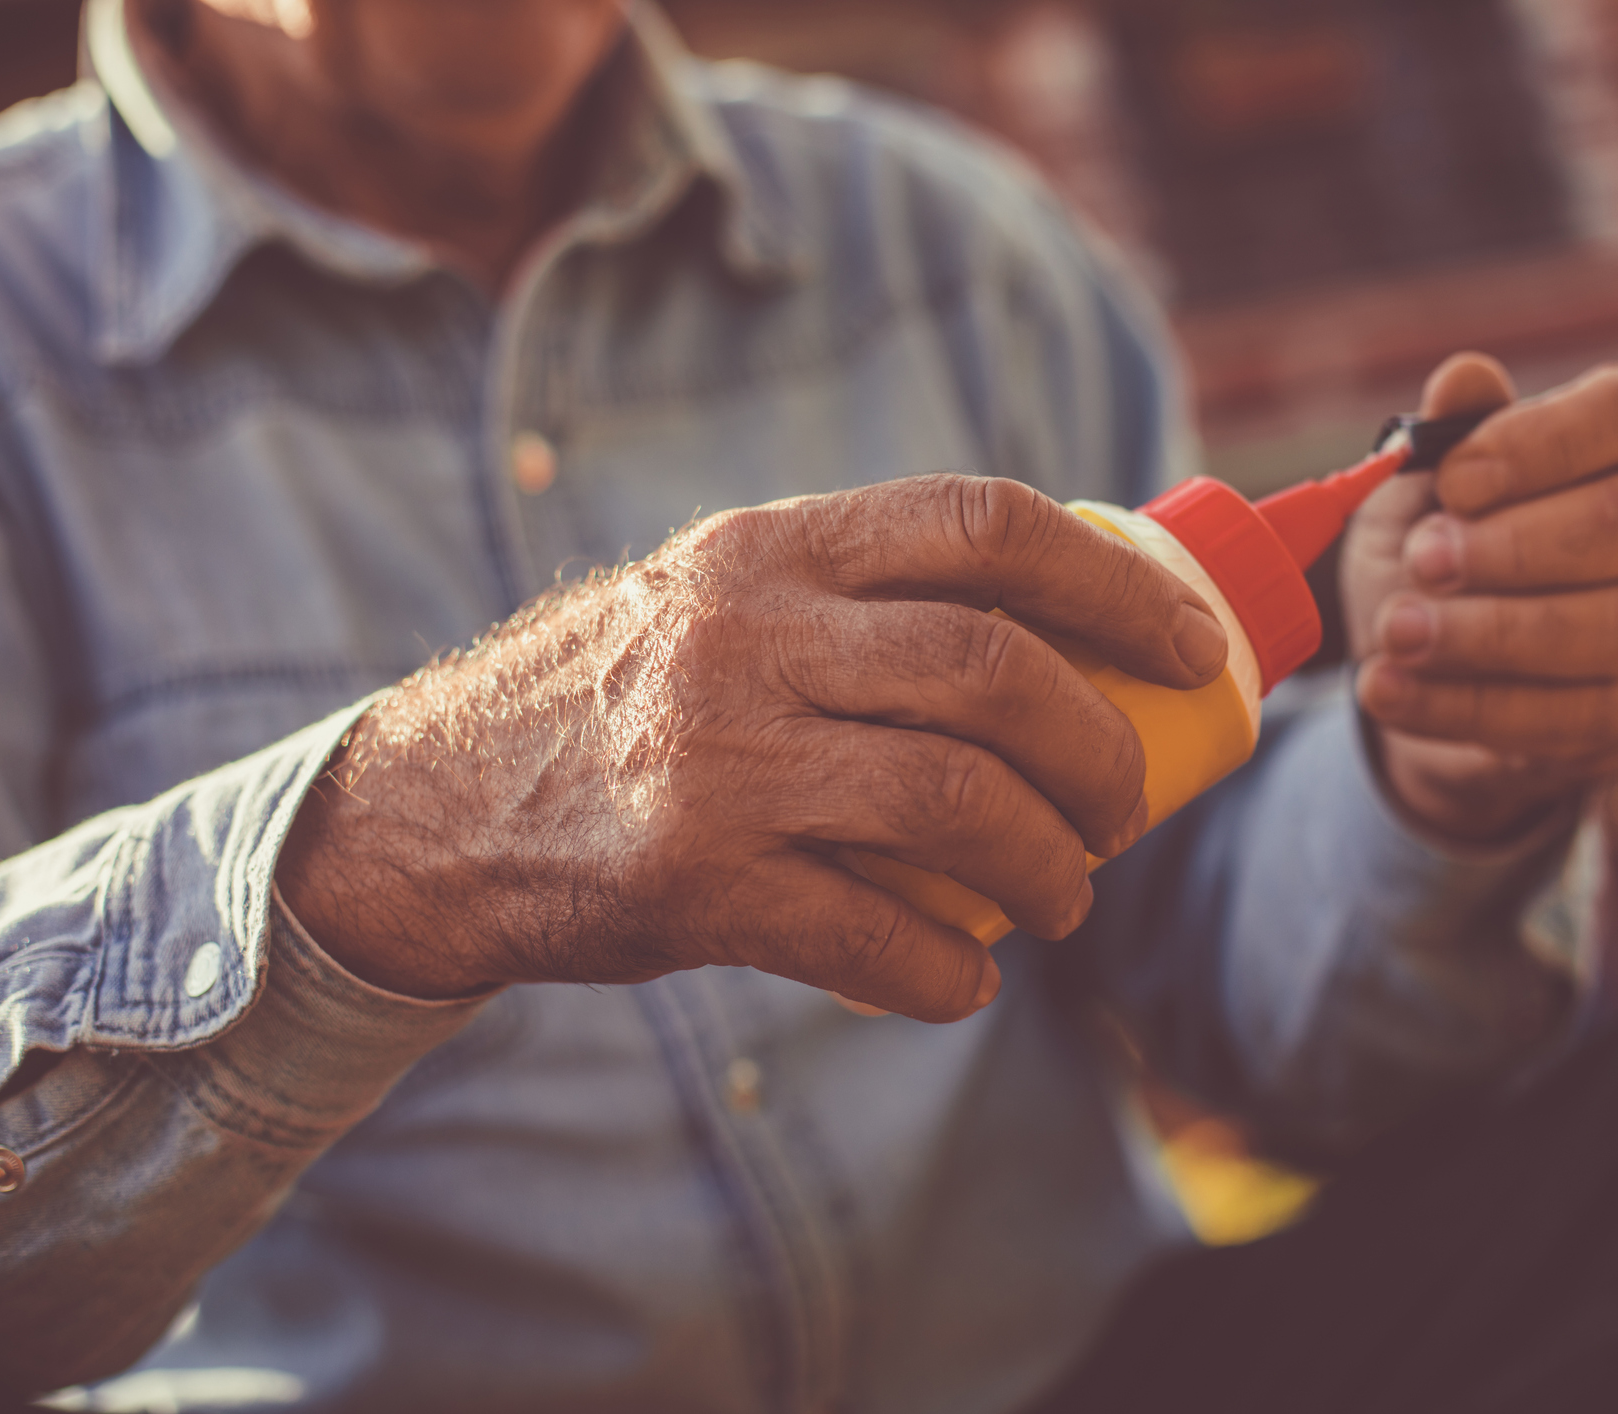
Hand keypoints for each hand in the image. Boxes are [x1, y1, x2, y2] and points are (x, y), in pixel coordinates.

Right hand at [276, 476, 1228, 1019]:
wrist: (428, 811)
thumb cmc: (611, 702)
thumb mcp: (714, 596)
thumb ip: (848, 595)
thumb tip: (1049, 628)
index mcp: (770, 548)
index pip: (983, 524)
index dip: (1115, 584)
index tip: (1189, 650)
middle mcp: (744, 634)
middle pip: (995, 673)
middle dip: (1102, 752)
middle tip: (1126, 809)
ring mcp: (716, 757)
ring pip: (957, 803)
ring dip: (1050, 867)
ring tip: (1067, 898)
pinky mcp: (689, 881)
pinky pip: (872, 933)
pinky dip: (949, 970)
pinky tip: (966, 978)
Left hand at [1340, 354, 1617, 842]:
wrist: (1425, 680)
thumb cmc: (1434, 562)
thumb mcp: (1417, 496)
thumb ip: (1443, 437)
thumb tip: (1463, 377)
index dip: (1545, 440)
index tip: (1453, 479)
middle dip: (1516, 545)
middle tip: (1423, 561)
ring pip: (1616, 626)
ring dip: (1493, 634)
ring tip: (1396, 634)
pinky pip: (1576, 715)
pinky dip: (1471, 706)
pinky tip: (1392, 691)